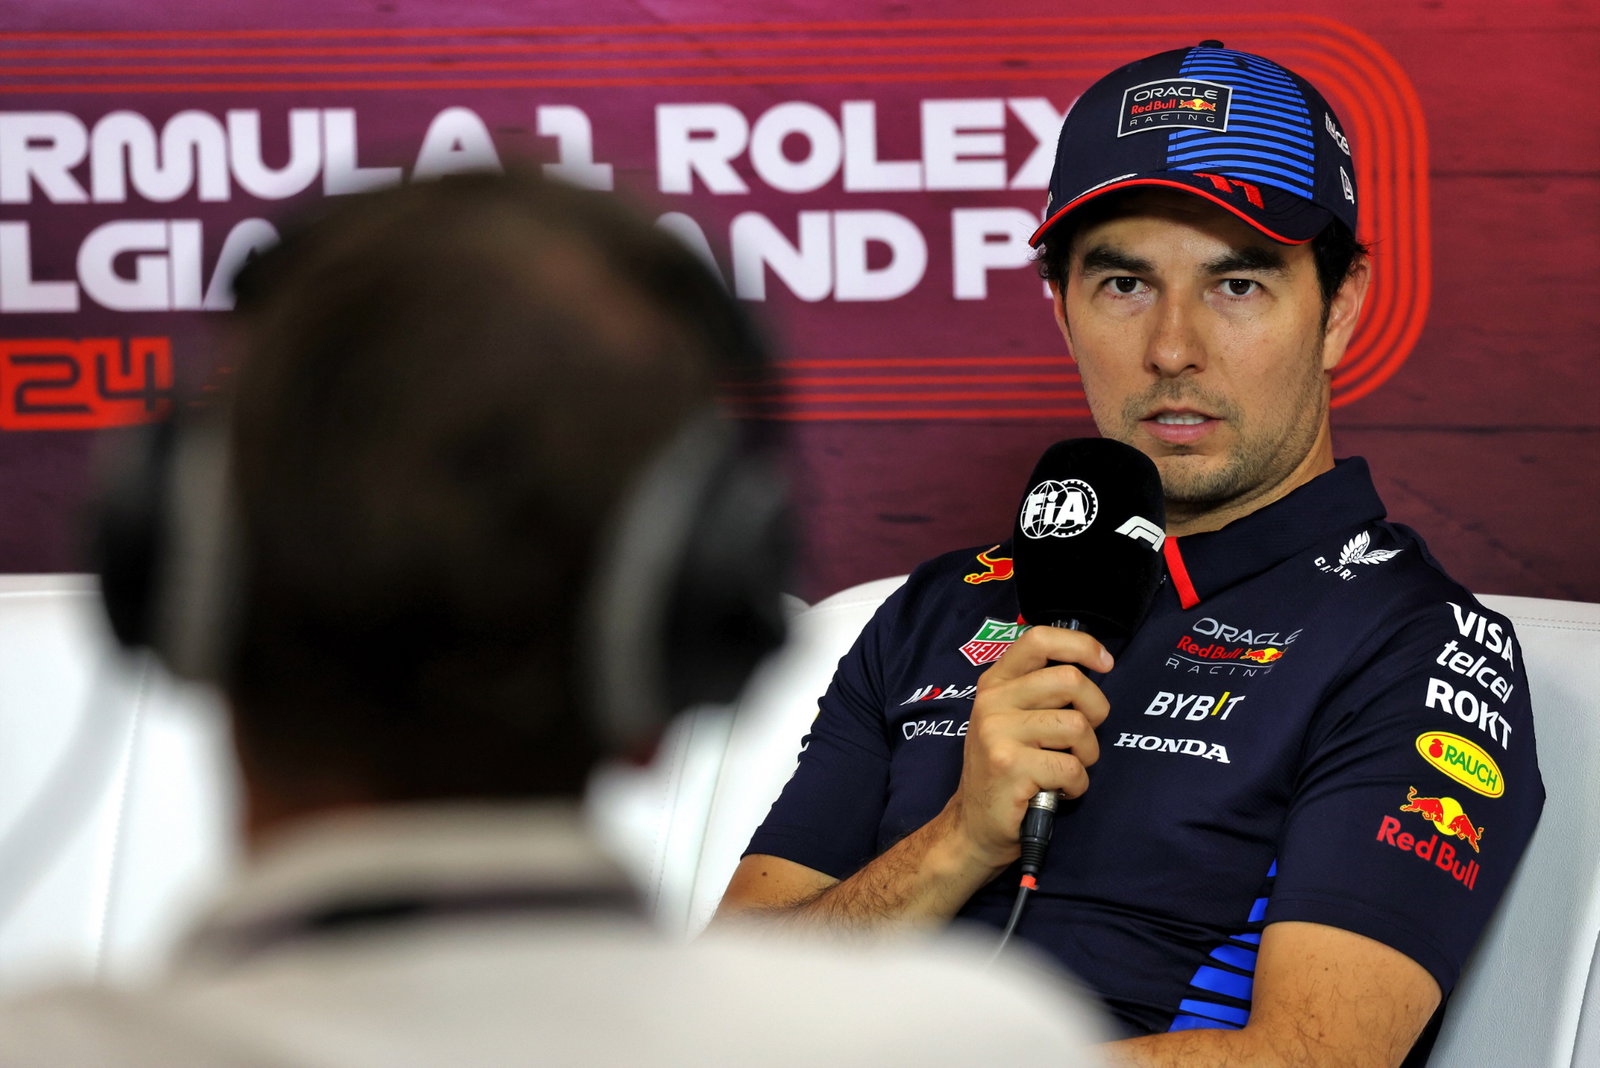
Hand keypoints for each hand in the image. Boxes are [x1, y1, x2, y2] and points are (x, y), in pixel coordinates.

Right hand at [943, 625, 1112, 871]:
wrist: (973, 826)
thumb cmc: (1006, 770)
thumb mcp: (1011, 719)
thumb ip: (1039, 690)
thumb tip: (1091, 666)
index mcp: (995, 683)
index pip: (1039, 639)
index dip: (1080, 645)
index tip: (1104, 663)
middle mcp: (992, 702)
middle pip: (1070, 680)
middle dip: (1096, 710)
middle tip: (1084, 737)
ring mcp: (998, 734)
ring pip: (1077, 726)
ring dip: (1086, 754)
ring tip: (1067, 768)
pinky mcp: (1010, 767)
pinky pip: (1072, 767)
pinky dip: (1076, 785)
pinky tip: (1057, 791)